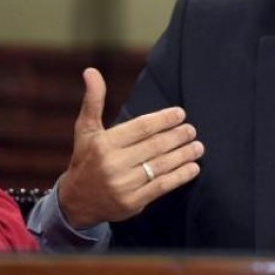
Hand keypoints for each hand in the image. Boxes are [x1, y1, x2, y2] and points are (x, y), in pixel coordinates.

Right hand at [58, 68, 203, 228]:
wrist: (76, 202)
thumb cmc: (86, 158)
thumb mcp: (85, 129)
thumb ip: (94, 100)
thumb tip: (91, 71)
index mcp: (104, 143)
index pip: (141, 127)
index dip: (164, 119)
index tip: (181, 114)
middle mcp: (113, 164)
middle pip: (155, 146)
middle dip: (178, 136)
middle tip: (192, 130)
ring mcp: (123, 185)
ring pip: (161, 166)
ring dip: (184, 155)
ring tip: (198, 146)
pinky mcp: (132, 203)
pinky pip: (161, 187)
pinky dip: (180, 176)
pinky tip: (193, 168)